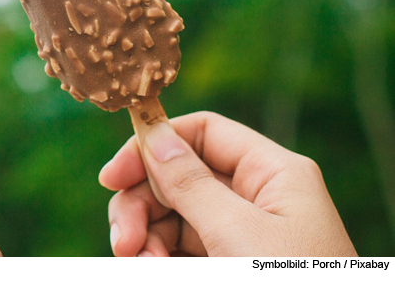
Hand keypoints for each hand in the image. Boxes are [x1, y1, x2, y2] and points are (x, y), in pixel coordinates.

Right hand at [100, 111, 356, 256]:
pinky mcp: (231, 264)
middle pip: (179, 177)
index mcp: (274, 173)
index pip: (203, 132)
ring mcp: (244, 235)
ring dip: (145, 239)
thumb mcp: (237, 233)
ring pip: (173, 217)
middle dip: (142, 206)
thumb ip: (191, 182)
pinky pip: (181, 249)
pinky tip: (153, 270)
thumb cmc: (288, 284)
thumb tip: (155, 136)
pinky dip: (159, 258)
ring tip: (139, 264)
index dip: (154, 146)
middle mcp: (258, 198)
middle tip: (122, 241)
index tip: (112, 176)